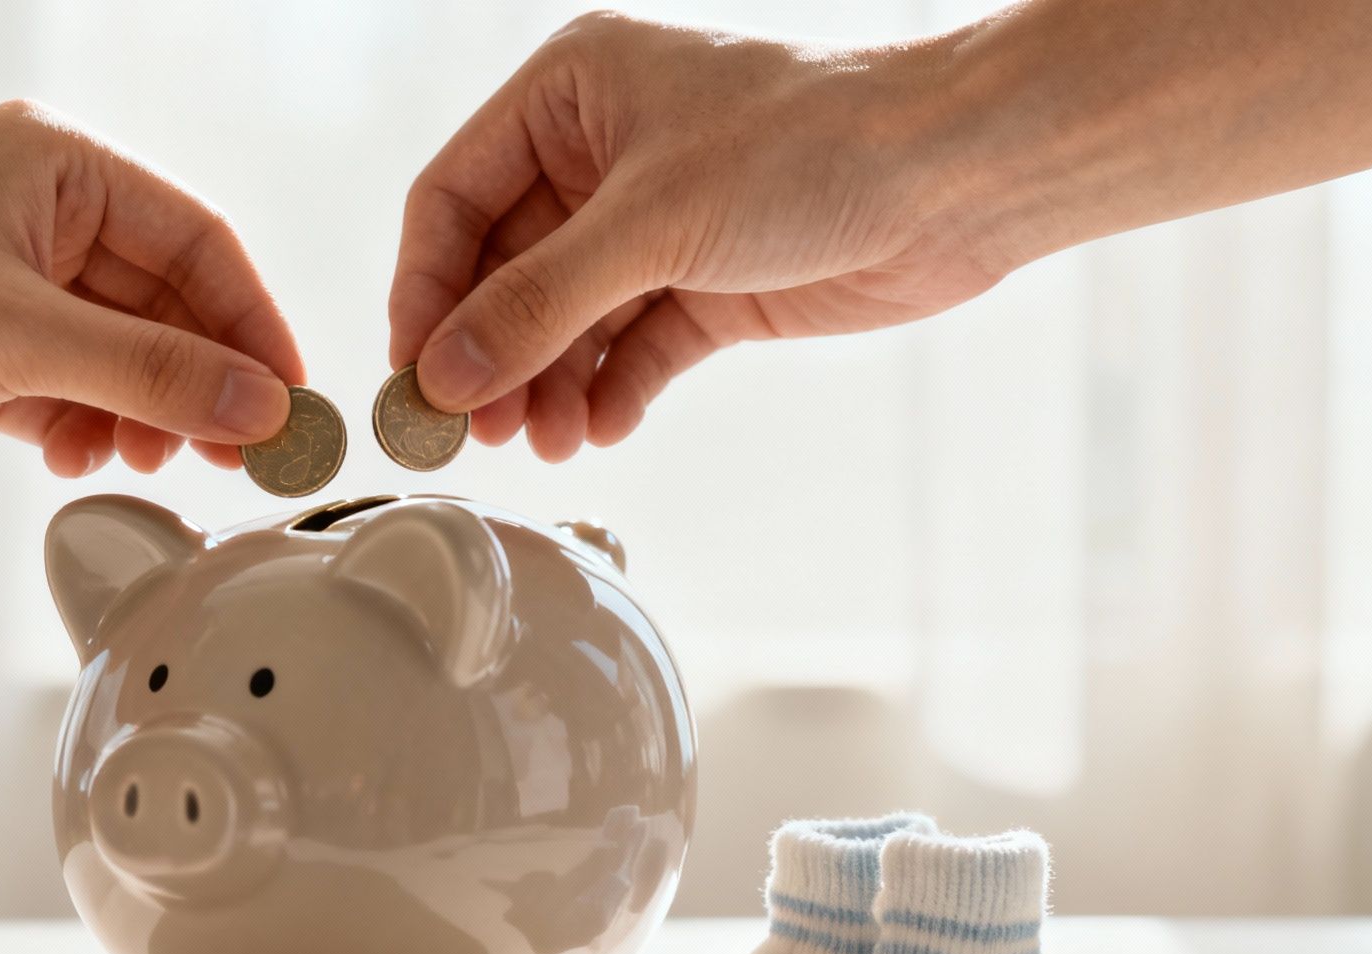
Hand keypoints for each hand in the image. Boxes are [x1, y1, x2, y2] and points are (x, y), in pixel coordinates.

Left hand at [0, 101, 302, 472]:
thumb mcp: (21, 337)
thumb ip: (154, 372)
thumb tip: (263, 404)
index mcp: (60, 167)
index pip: (198, 240)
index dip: (253, 321)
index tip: (290, 399)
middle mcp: (41, 217)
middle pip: (166, 304)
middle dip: (198, 381)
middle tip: (238, 454)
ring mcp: (8, 285)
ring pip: (121, 355)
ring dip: (142, 413)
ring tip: (143, 460)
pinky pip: (68, 389)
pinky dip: (84, 426)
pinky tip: (75, 459)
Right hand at [388, 12, 996, 460]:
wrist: (959, 176)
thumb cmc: (810, 146)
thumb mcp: (652, 223)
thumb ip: (538, 304)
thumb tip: (440, 376)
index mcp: (570, 93)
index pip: (452, 198)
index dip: (425, 290)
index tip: (412, 376)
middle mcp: (600, 155)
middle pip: (504, 271)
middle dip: (490, 353)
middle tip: (471, 433)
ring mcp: (653, 223)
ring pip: (564, 320)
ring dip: (546, 385)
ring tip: (543, 443)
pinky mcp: (704, 283)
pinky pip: (628, 349)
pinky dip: (609, 391)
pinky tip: (599, 429)